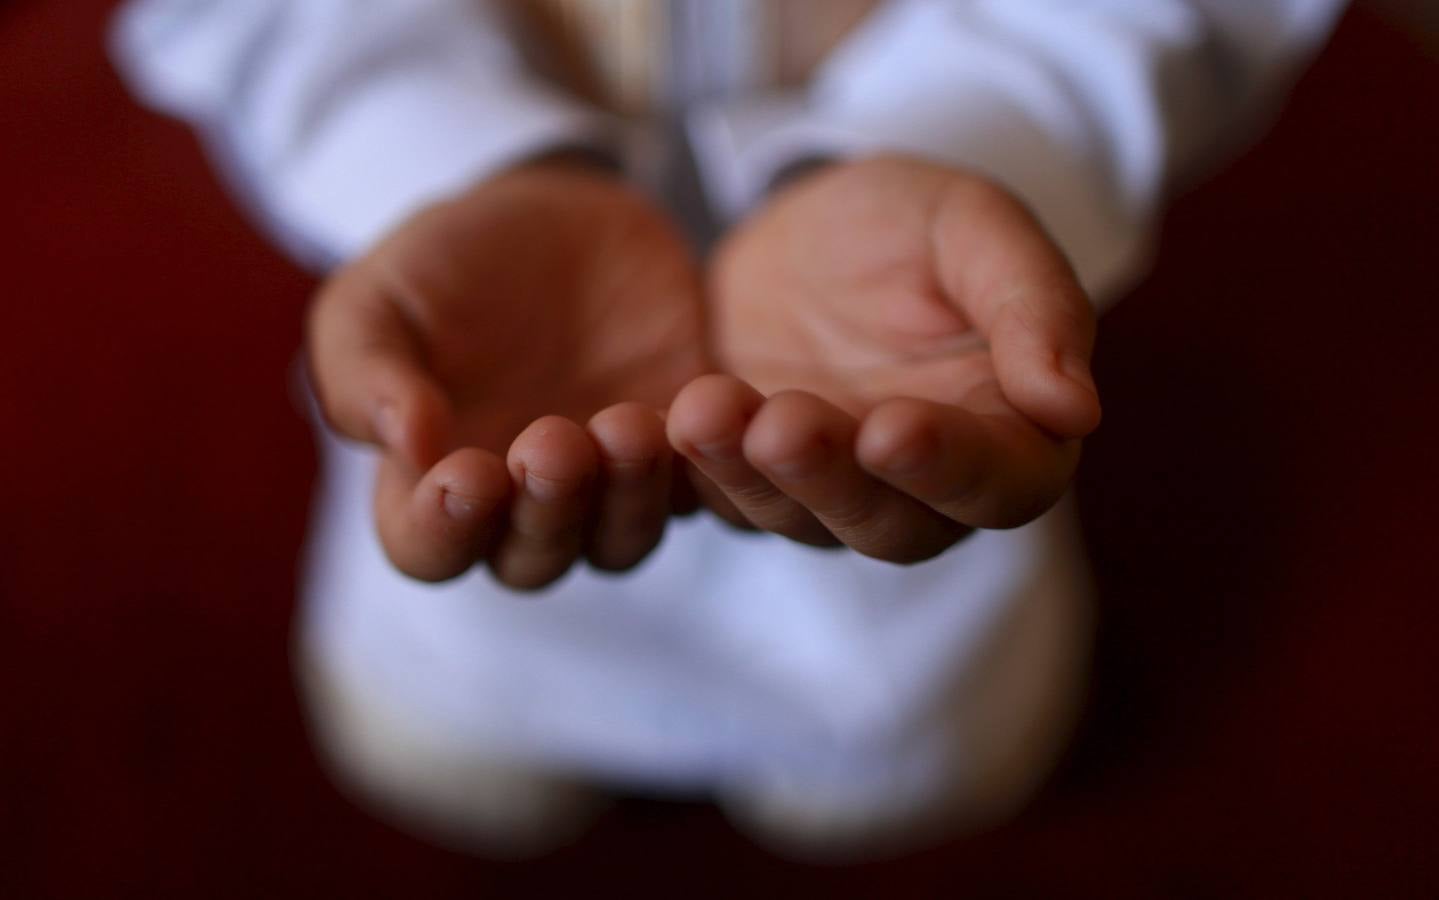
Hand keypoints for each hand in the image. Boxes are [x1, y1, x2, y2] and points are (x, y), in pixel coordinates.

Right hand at [307, 158, 706, 587]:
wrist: (557, 216)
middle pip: (533, 559)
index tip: (462, 473)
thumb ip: (364, 372)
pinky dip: (709, 467)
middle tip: (551, 442)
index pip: (427, 549)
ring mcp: (609, 486)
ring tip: (625, 423)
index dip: (442, 530)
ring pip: (623, 540)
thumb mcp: (375, 300)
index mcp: (433, 485)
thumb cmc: (444, 267)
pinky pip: (705, 488)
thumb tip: (405, 446)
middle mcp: (522, 506)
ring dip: (626, 496)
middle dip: (545, 511)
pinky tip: (704, 412)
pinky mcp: (685, 453)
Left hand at [668, 156, 1100, 562]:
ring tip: (704, 408)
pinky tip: (668, 419)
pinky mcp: (758, 481)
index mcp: (1008, 432)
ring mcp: (835, 490)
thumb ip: (1033, 308)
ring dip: (752, 476)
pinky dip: (699, 469)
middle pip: (894, 526)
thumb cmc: (913, 223)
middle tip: (781, 425)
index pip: (1000, 482)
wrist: (808, 224)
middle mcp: (925, 486)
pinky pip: (729, 496)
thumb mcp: (976, 229)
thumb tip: (1074, 411)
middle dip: (833, 481)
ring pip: (801, 521)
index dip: (949, 466)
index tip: (893, 426)